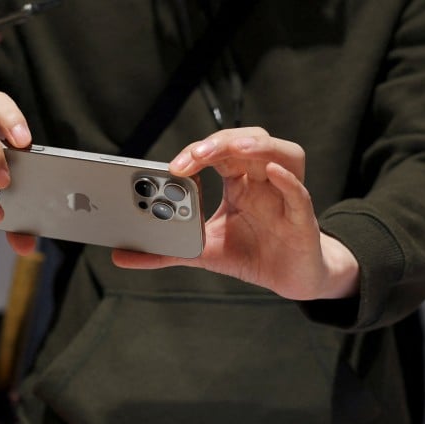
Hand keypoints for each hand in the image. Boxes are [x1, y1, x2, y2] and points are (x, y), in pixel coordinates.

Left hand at [112, 128, 359, 300]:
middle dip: (220, 143)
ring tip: (233, 149)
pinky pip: (299, 192)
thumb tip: (120, 257)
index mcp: (239, 181)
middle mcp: (263, 180)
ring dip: (258, 147)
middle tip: (194, 156)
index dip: (197, 151)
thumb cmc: (251, 254)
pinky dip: (288, 180)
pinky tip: (273, 173)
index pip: (219, 151)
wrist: (290, 279)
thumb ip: (164, 251)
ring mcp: (286, 194)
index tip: (173, 167)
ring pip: (281, 154)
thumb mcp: (202, 251)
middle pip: (248, 142)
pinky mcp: (303, 218)